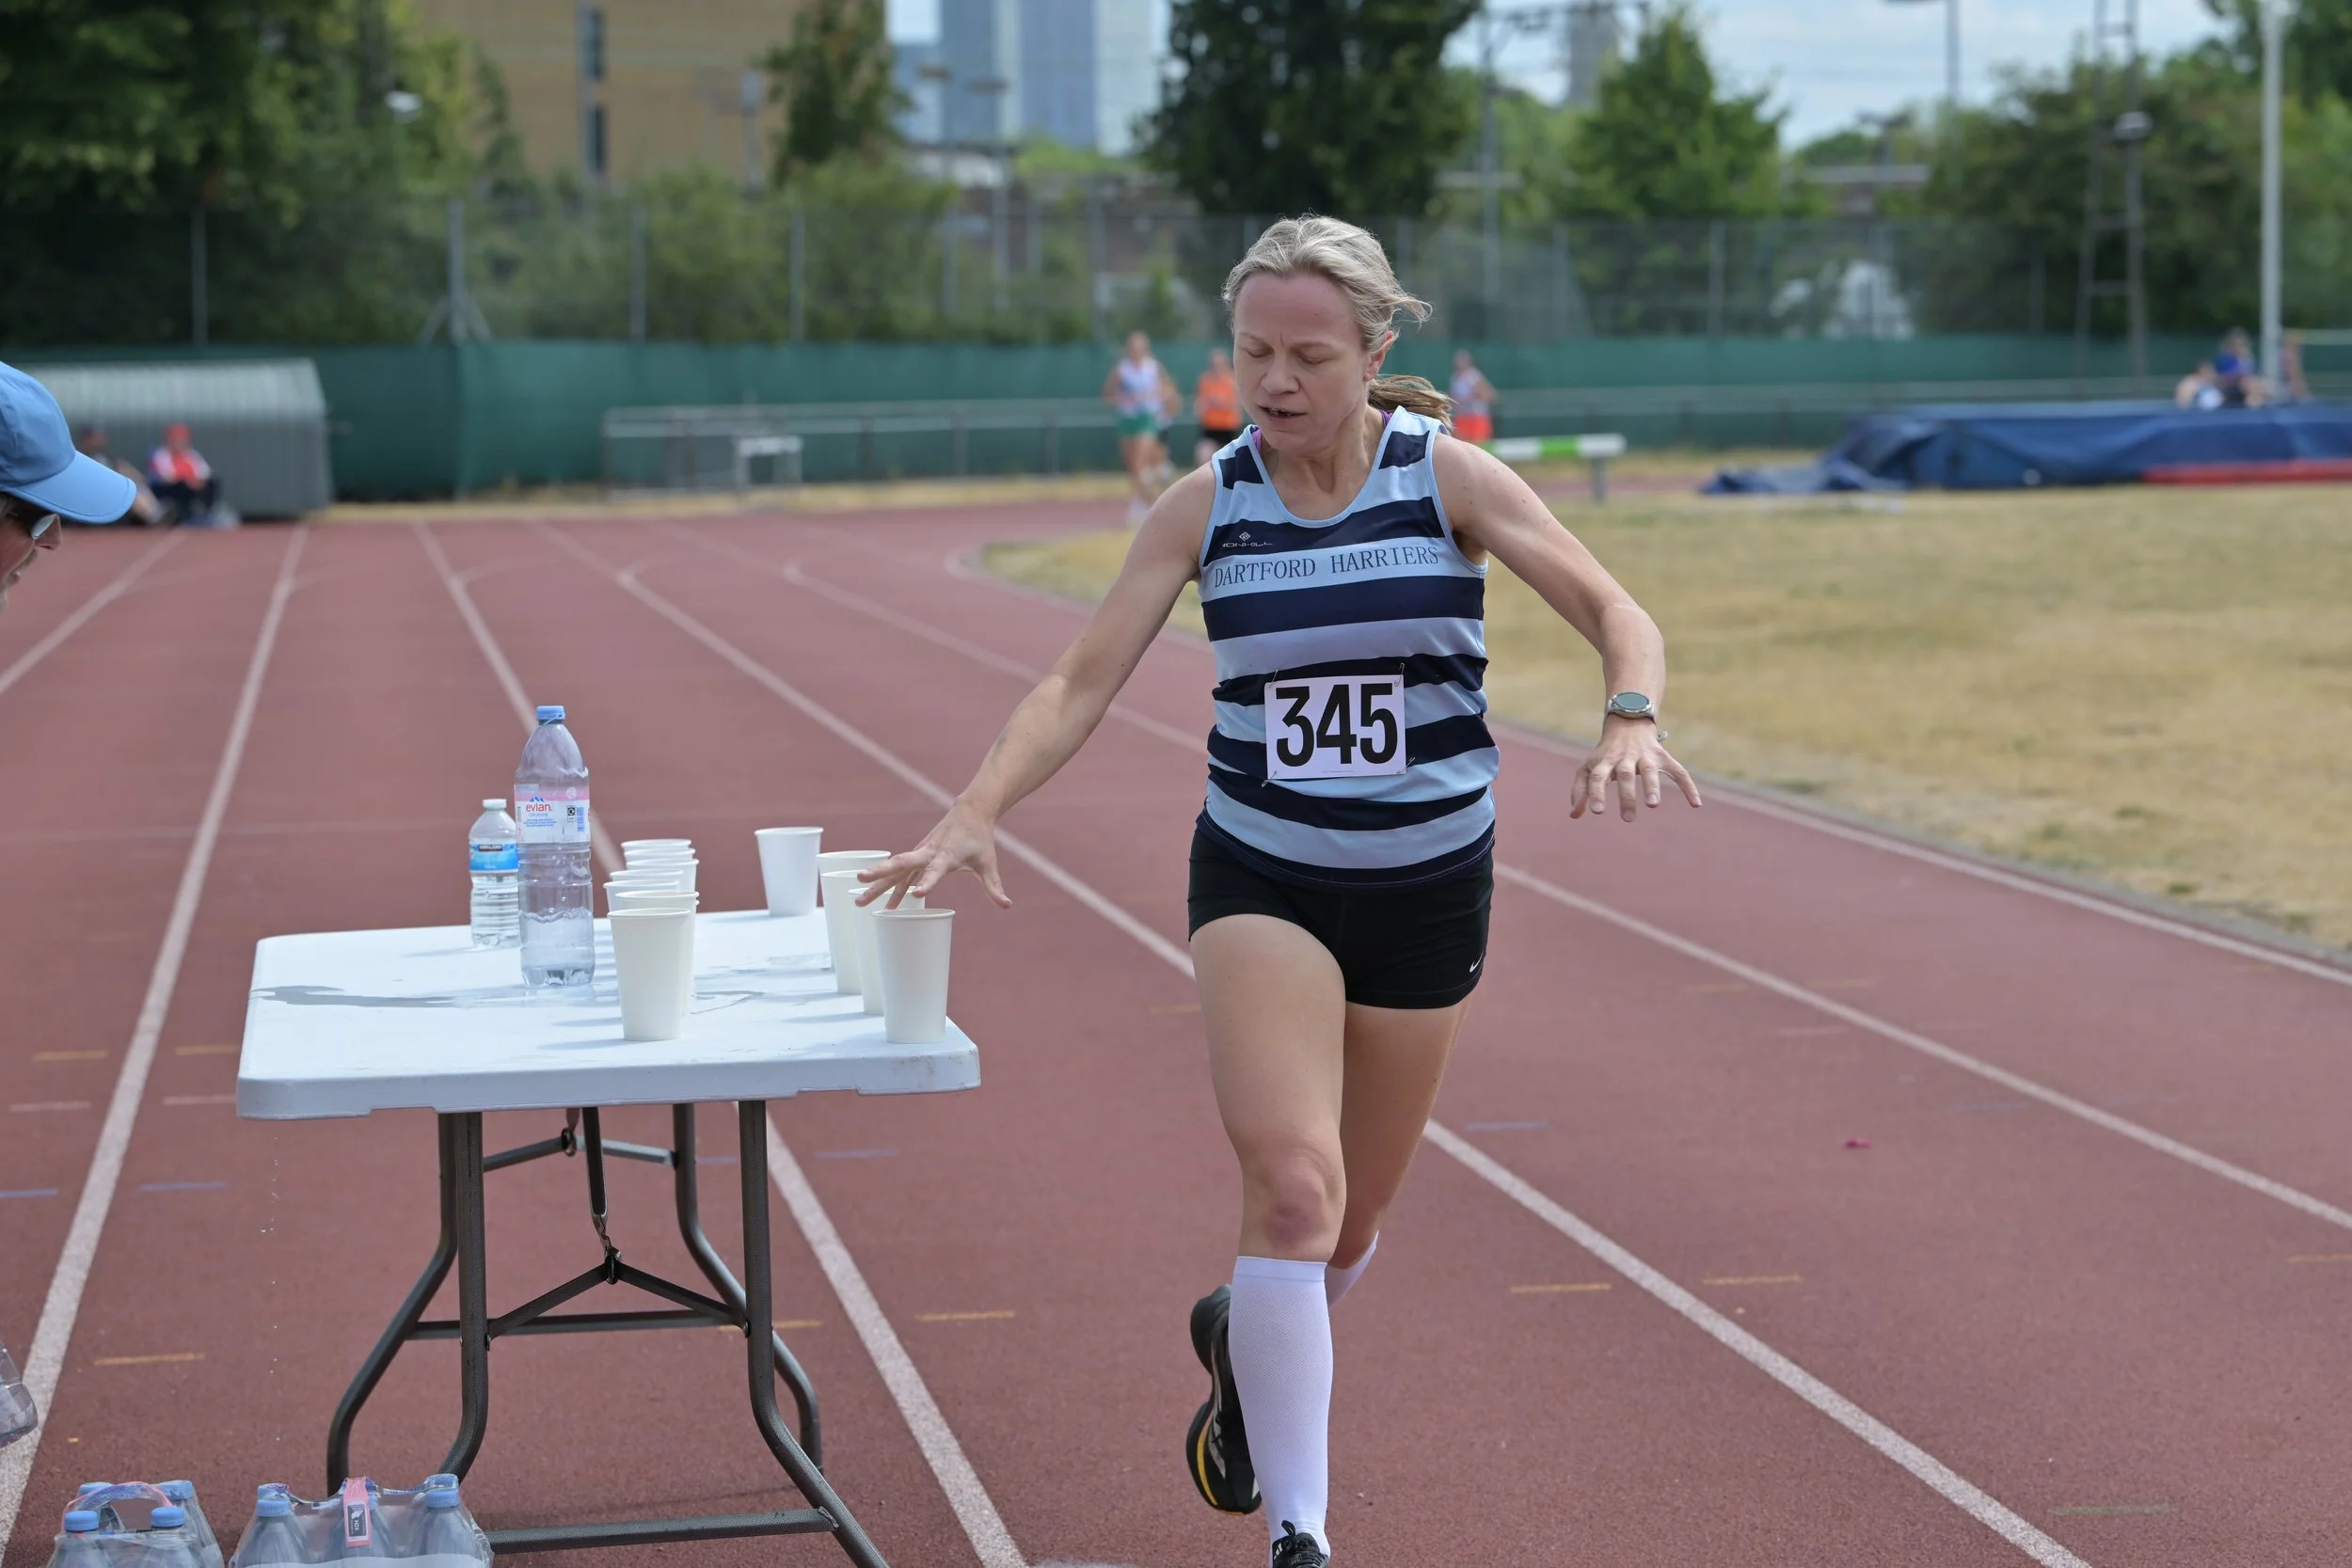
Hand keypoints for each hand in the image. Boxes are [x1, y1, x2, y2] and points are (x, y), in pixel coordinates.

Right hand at [858, 799, 1011, 907]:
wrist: (970, 812)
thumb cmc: (980, 839)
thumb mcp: (988, 863)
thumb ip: (994, 886)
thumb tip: (1007, 905)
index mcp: (947, 854)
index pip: (935, 869)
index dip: (928, 882)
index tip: (917, 895)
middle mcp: (929, 852)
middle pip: (902, 864)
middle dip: (882, 874)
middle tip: (862, 882)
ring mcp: (920, 854)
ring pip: (894, 870)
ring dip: (876, 884)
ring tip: (858, 901)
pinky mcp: (918, 857)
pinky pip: (900, 874)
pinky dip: (889, 887)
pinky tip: (880, 903)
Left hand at [1570, 718, 1702, 821]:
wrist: (1628, 724)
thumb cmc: (1605, 754)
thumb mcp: (1589, 767)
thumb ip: (1580, 789)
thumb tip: (1574, 815)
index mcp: (1604, 761)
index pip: (1597, 777)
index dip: (1596, 793)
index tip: (1597, 811)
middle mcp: (1625, 758)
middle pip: (1625, 775)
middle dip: (1626, 796)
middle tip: (1628, 819)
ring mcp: (1645, 756)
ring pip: (1650, 770)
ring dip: (1652, 786)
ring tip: (1653, 804)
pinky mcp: (1663, 757)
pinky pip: (1679, 772)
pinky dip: (1688, 787)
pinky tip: (1696, 804)